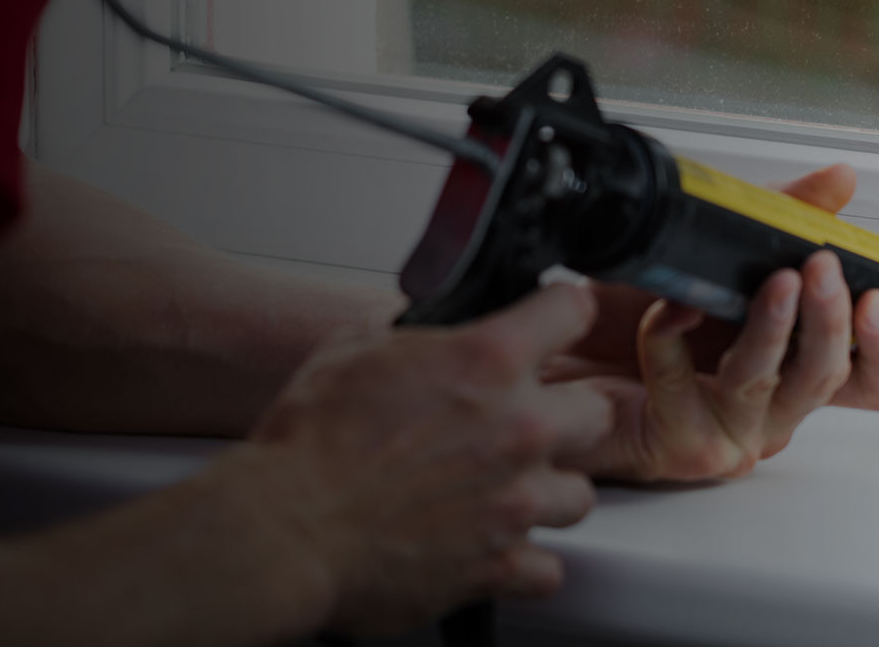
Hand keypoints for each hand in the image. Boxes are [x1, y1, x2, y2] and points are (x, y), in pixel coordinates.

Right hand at [237, 284, 612, 635]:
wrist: (284, 529)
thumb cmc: (307, 444)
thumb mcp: (354, 352)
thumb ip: (415, 340)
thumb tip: (427, 336)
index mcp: (487, 362)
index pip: (571, 310)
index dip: (560, 315)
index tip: (554, 326)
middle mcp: (518, 427)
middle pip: (595, 413)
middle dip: (563, 417)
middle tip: (524, 426)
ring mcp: (516, 500)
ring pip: (581, 495)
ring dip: (548, 492)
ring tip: (506, 493)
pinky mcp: (500, 564)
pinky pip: (549, 568)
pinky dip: (525, 563)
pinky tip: (495, 548)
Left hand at [550, 165, 878, 481]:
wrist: (557, 345)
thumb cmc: (636, 310)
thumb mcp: (720, 252)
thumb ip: (785, 218)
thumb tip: (840, 181)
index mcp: (793, 368)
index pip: (869, 382)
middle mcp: (771, 408)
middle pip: (826, 379)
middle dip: (831, 321)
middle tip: (824, 272)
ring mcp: (728, 432)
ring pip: (766, 384)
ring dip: (770, 328)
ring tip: (772, 283)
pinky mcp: (677, 444)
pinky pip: (684, 385)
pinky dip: (674, 337)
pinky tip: (668, 306)